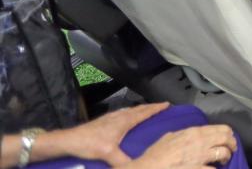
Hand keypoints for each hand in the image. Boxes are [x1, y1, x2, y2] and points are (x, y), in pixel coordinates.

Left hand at [41, 103, 170, 164]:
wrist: (69, 140)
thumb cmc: (89, 143)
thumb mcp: (107, 153)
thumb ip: (122, 161)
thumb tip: (136, 167)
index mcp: (123, 121)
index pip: (143, 113)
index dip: (155, 108)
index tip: (167, 104)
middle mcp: (118, 116)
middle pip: (138, 109)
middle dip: (150, 107)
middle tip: (161, 106)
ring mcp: (110, 118)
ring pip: (129, 111)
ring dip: (140, 110)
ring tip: (146, 111)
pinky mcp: (103, 121)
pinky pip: (122, 114)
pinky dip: (129, 113)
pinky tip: (125, 119)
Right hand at [123, 125, 236, 167]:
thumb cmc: (155, 155)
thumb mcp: (169, 137)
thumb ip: (183, 134)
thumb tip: (191, 135)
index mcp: (193, 132)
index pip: (220, 128)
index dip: (228, 134)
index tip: (228, 138)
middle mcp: (200, 142)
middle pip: (226, 138)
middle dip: (232, 144)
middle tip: (231, 150)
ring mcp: (200, 157)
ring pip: (224, 153)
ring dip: (226, 157)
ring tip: (224, 161)